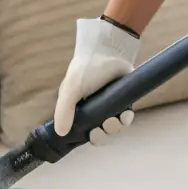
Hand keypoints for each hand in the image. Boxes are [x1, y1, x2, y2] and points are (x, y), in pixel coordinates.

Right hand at [54, 17, 140, 144]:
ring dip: (114, 128)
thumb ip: (63, 110)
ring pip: (114, 127)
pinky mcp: (124, 101)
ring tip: (112, 120)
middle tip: (99, 130)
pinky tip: (124, 115)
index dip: (87, 137)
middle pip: (100, 134)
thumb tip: (60, 133)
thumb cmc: (85, 69)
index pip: (82, 131)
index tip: (89, 134)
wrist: (107, 51)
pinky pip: (127, 117)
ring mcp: (110, 106)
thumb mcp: (70, 89)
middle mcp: (95, 111)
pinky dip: (126, 119)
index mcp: (79, 110)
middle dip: (101, 136)